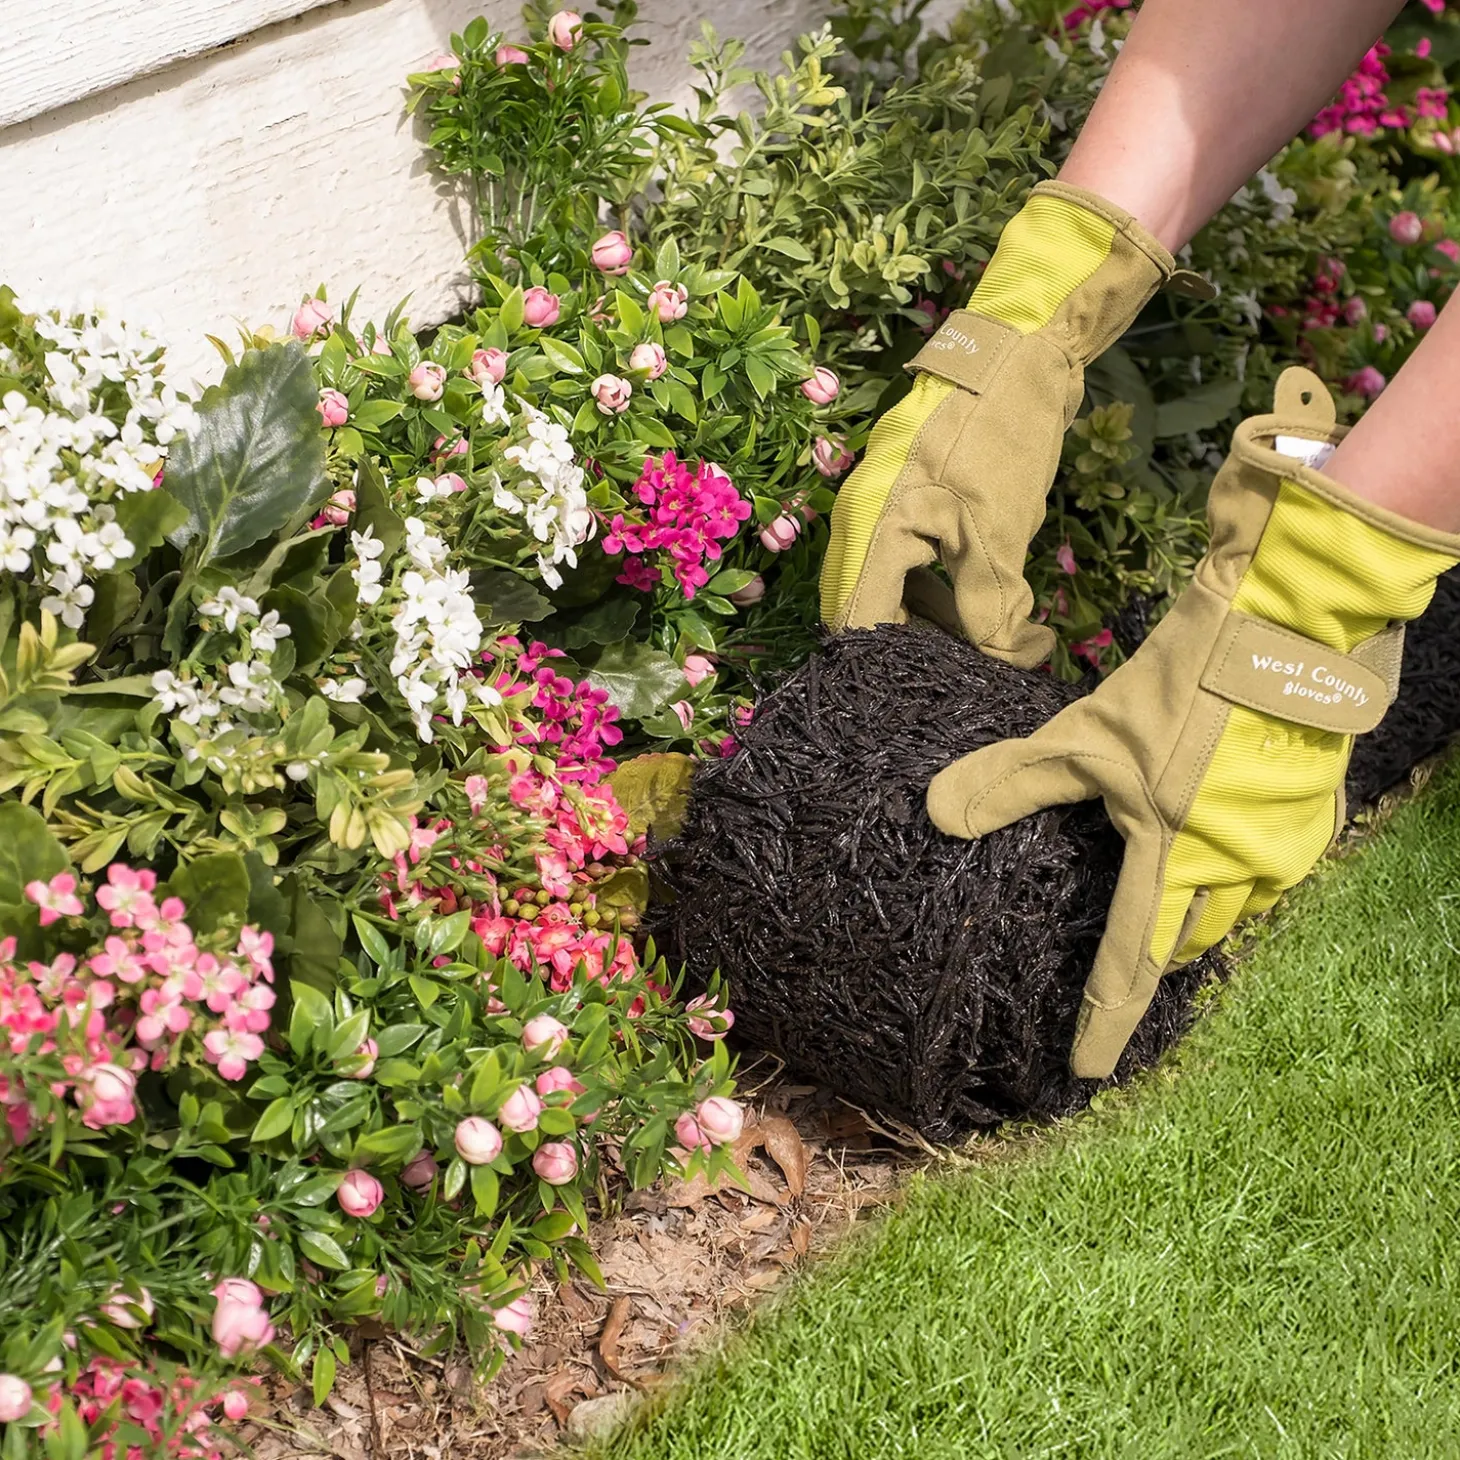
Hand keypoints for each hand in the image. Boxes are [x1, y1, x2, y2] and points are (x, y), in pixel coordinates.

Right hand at [819, 181, 1189, 665]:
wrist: (1018, 352)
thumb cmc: (999, 438)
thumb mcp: (997, 533)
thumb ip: (990, 608)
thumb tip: (1007, 664)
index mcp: (869, 534)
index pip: (859, 627)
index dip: (894, 668)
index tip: (937, 698)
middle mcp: (862, 528)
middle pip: (872, 615)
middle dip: (919, 651)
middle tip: (974, 678)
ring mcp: (885, 515)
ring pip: (897, 594)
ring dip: (939, 624)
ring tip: (994, 648)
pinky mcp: (914, 506)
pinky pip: (915, 567)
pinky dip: (946, 593)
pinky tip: (990, 611)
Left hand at [927, 369, 1459, 1077]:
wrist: (1295, 634)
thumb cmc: (1185, 687)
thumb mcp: (1084, 734)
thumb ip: (1012, 781)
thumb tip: (935, 813)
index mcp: (1174, 862)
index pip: (1129, 965)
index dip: (1104, 1021)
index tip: (1084, 1070)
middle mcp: (1237, 872)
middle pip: (1183, 941)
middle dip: (1150, 960)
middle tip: (1118, 966)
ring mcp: (1285, 848)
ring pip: (1232, 910)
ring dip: (1194, 917)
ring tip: (1162, 910)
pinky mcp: (1316, 815)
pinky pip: (1267, 872)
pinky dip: (1233, 876)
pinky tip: (1215, 850)